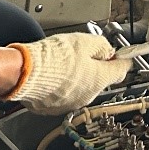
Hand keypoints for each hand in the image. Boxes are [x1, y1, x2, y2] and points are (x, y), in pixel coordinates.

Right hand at [2, 33, 128, 114]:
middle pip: (100, 79)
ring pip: (82, 88)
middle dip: (95, 67)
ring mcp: (73, 104)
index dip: (122, 60)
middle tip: (82, 54)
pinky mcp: (56, 108)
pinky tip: (53, 75)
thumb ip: (102, 45)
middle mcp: (90, 95)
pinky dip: (62, 87)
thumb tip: (108, 51)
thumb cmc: (54, 58)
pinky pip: (65, 96)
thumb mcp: (84, 41)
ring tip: (63, 64)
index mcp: (100, 78)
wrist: (27, 73)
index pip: (122, 70)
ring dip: (78, 77)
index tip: (121, 55)